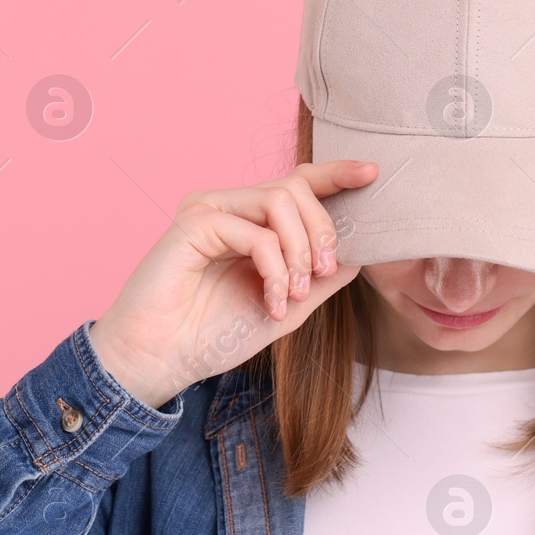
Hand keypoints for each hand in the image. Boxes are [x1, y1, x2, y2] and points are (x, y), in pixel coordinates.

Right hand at [89, 160, 376, 407]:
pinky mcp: (194, 222)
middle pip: (295, 186)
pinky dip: (274, 269)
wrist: (163, 361)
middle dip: (322, 230)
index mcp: (250, 222)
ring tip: (295, 294)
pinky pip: (255, 232)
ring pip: (279, 200)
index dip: (335, 175)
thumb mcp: (287, 307)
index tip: (372, 173)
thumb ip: (321, 279)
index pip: (297, 184)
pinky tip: (271, 302)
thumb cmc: (214, 335)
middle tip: (323, 273)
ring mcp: (210, 210)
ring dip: (299, 251)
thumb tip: (362, 250)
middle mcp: (229, 207)